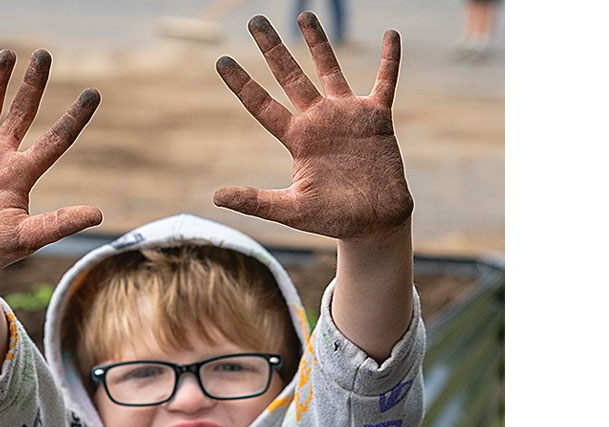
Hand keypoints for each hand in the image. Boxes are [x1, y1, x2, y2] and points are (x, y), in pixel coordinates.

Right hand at [0, 50, 101, 281]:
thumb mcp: (26, 238)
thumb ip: (58, 223)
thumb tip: (99, 214)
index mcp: (22, 175)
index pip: (56, 139)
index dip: (74, 117)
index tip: (93, 93)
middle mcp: (0, 158)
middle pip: (22, 112)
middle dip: (33, 84)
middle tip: (44, 54)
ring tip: (7, 54)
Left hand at [214, 14, 411, 240]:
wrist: (374, 224)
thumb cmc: (333, 218)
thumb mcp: (291, 210)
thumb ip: (256, 201)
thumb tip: (216, 197)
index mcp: (297, 139)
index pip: (263, 105)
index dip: (243, 84)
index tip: (222, 60)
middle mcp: (318, 120)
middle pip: (291, 76)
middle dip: (273, 49)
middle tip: (256, 20)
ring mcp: (347, 115)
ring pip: (330, 69)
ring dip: (318, 43)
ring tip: (304, 15)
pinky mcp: (377, 118)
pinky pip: (385, 82)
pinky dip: (390, 60)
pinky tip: (392, 34)